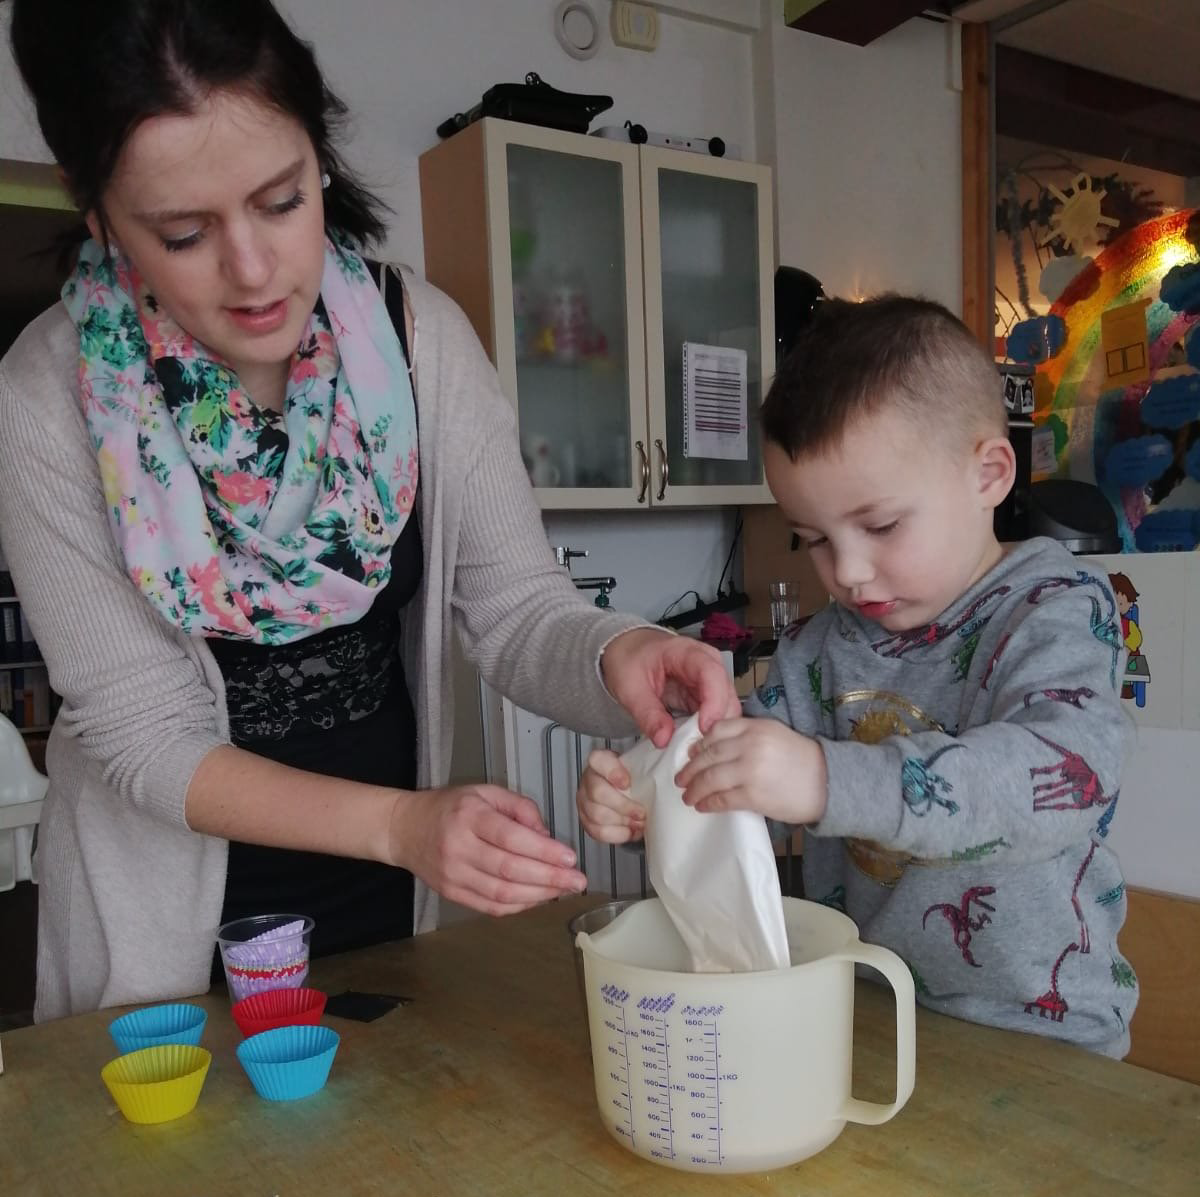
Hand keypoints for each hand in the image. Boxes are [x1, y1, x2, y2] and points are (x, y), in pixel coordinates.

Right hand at [387, 784, 587, 915]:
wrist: (404, 829)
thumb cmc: (450, 807)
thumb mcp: (485, 792)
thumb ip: (520, 808)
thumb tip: (546, 836)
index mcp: (469, 816)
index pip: (511, 838)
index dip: (544, 851)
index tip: (570, 857)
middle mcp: (459, 848)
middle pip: (510, 870)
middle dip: (549, 878)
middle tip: (577, 880)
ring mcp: (453, 875)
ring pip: (502, 894)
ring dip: (538, 896)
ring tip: (563, 891)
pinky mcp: (451, 894)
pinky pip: (490, 907)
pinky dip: (519, 906)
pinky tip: (538, 899)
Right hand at [576, 748, 646, 843]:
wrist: (627, 792)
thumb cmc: (633, 777)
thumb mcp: (639, 763)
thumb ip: (647, 760)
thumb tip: (664, 756)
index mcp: (600, 761)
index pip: (598, 760)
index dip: (612, 772)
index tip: (628, 783)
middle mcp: (588, 779)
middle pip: (598, 793)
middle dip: (624, 806)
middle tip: (642, 812)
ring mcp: (584, 800)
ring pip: (597, 815)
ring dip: (622, 822)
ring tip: (639, 822)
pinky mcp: (586, 820)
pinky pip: (598, 831)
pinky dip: (617, 834)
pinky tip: (630, 831)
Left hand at [600, 627, 740, 747]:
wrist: (629, 653)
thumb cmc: (630, 661)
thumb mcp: (630, 688)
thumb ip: (647, 713)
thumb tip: (664, 740)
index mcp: (690, 653)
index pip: (712, 675)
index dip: (714, 703)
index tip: (704, 729)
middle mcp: (709, 666)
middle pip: (727, 697)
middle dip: (717, 725)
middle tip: (696, 749)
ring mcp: (711, 683)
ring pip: (726, 713)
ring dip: (713, 733)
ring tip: (693, 750)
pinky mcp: (707, 699)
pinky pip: (716, 720)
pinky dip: (707, 734)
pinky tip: (692, 746)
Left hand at [673, 717, 827, 822]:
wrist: (828, 782)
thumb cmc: (802, 759)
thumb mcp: (774, 734)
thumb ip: (747, 735)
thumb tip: (713, 747)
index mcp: (755, 727)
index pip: (716, 731)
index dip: (699, 745)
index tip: (691, 754)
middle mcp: (750, 745)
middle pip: (708, 755)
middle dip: (690, 769)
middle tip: (680, 779)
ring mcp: (750, 770)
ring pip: (710, 778)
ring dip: (694, 789)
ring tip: (687, 796)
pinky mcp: (753, 795)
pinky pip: (722, 799)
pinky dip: (708, 803)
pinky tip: (702, 806)